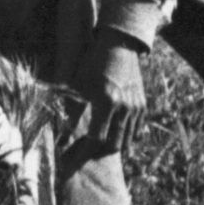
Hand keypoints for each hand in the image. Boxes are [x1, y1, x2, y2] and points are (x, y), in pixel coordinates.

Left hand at [66, 30, 146, 156]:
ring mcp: (136, 107)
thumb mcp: (78, 87)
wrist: (118, 47)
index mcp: (106, 102)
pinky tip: (113, 137)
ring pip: (127, 141)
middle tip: (86, 155)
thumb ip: (70, 115)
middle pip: (114, 145)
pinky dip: (126, 138)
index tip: (73, 157)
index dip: (84, 151)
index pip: (96, 139)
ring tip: (98, 148)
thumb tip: (60, 140)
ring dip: (113, 147)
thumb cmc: (92, 65)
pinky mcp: (142, 106)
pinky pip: (137, 131)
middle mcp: (124, 107)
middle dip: (99, 153)